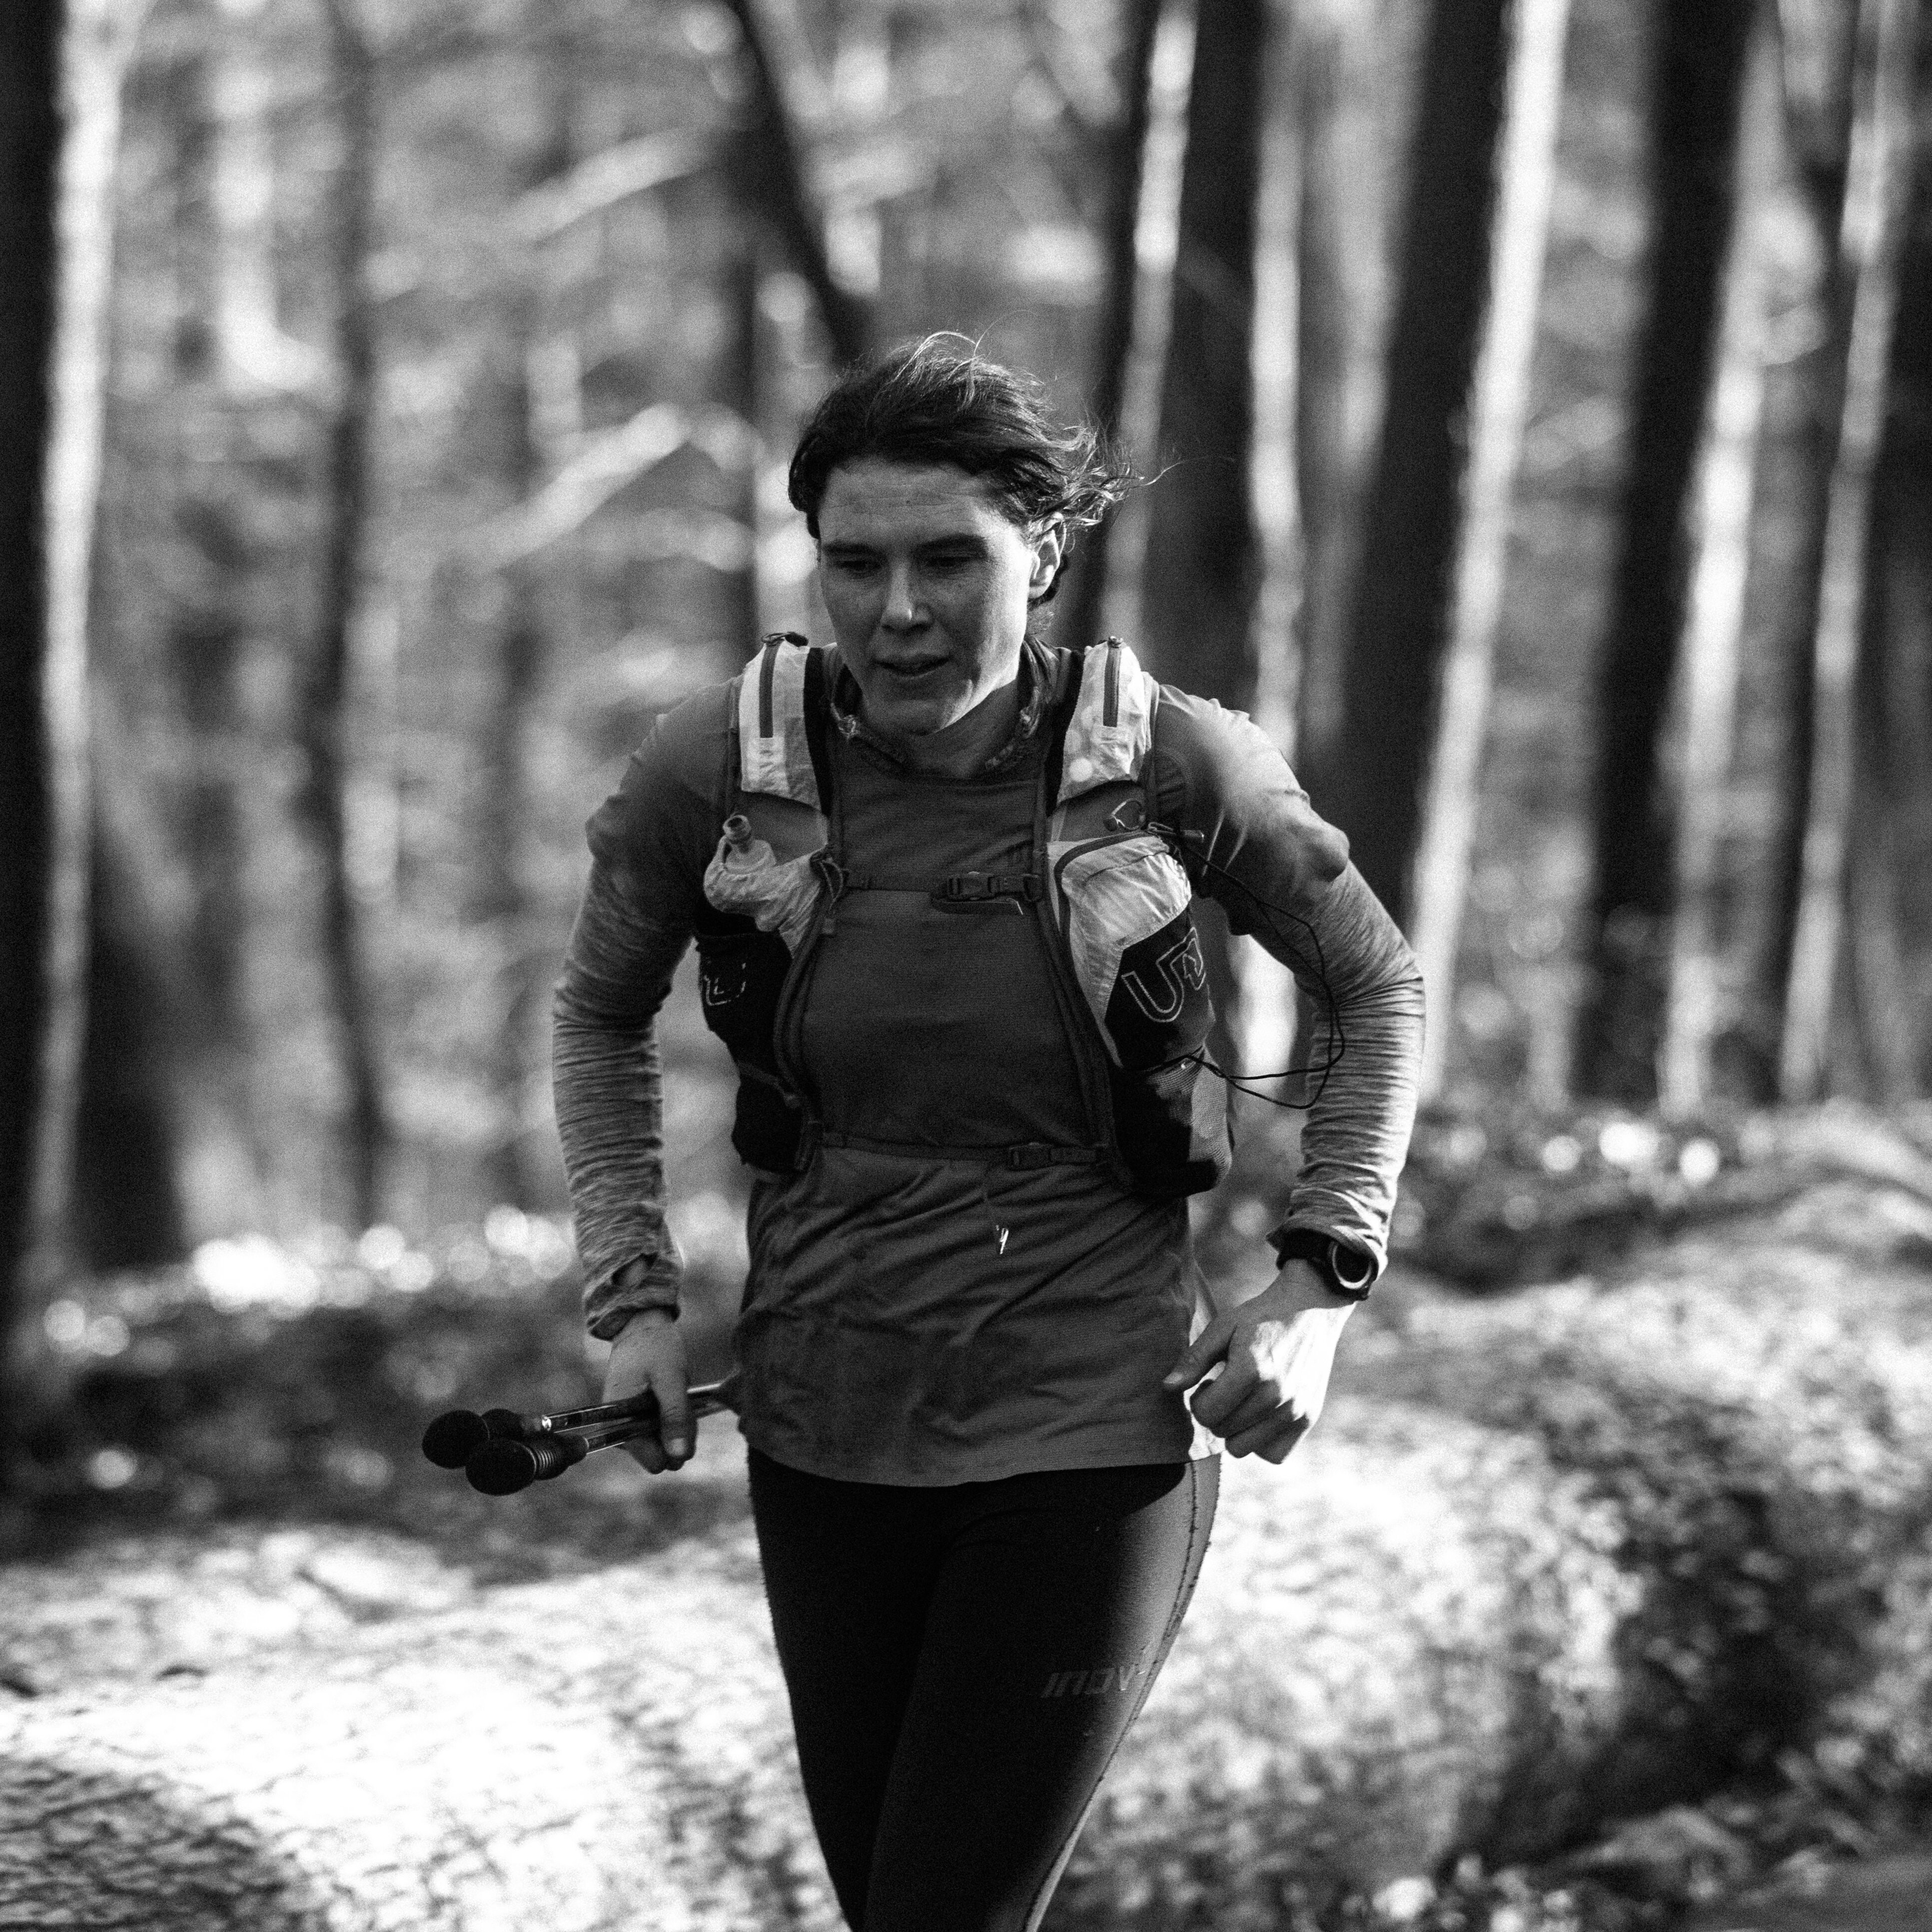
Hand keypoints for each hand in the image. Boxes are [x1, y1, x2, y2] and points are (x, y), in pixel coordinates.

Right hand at [603, 1311, 693, 1472]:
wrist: (641, 1325)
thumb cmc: (655, 1347)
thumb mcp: (670, 1379)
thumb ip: (675, 1417)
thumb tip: (680, 1456)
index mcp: (622, 1421)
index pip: (653, 1461)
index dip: (675, 1448)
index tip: (685, 1422)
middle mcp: (621, 1428)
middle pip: (661, 1454)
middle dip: (679, 1434)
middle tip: (683, 1402)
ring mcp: (628, 1422)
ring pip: (663, 1442)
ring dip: (677, 1424)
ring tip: (677, 1394)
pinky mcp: (635, 1415)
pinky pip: (659, 1428)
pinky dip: (672, 1416)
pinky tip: (674, 1396)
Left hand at [1163, 1261, 1355, 1462]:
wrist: (1311, 1309)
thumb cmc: (1260, 1316)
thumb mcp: (1223, 1327)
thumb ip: (1194, 1359)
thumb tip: (1167, 1387)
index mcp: (1251, 1370)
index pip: (1205, 1413)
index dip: (1198, 1399)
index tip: (1209, 1381)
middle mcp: (1276, 1396)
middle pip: (1222, 1431)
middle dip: (1215, 1412)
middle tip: (1226, 1387)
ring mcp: (1295, 1410)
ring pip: (1243, 1449)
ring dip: (1235, 1430)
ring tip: (1243, 1401)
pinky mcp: (1308, 1418)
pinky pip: (1274, 1455)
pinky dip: (1261, 1443)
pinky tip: (1260, 1418)